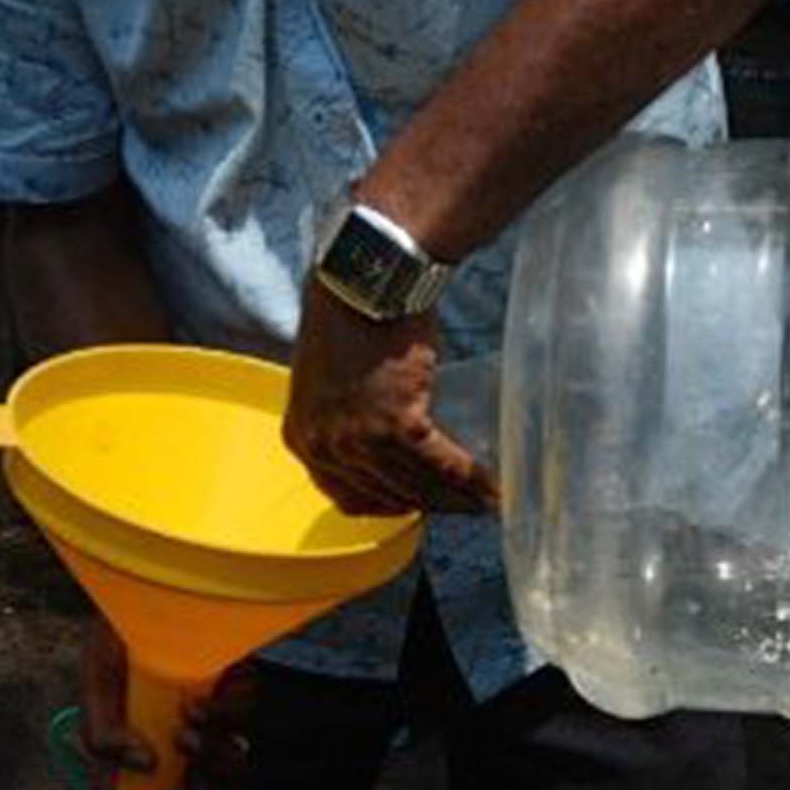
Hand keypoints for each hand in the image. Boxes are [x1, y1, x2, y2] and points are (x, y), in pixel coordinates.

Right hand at [75, 623, 253, 789]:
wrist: (141, 583)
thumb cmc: (115, 637)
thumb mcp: (95, 688)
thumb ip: (101, 736)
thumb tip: (143, 766)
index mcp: (159, 744)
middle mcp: (196, 733)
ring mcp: (222, 710)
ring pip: (234, 759)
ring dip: (210, 760)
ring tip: (180, 737)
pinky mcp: (242, 680)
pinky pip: (243, 713)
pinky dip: (220, 718)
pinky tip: (193, 706)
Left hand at [283, 276, 496, 515]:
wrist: (361, 283)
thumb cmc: (347, 319)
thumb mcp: (326, 383)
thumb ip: (343, 419)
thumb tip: (381, 441)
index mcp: (301, 439)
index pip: (347, 498)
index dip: (388, 506)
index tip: (416, 504)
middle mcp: (325, 448)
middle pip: (386, 497)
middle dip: (428, 505)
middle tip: (461, 506)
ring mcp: (359, 440)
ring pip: (416, 486)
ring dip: (455, 498)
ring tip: (483, 500)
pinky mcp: (397, 424)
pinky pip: (440, 464)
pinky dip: (468, 477)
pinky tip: (487, 483)